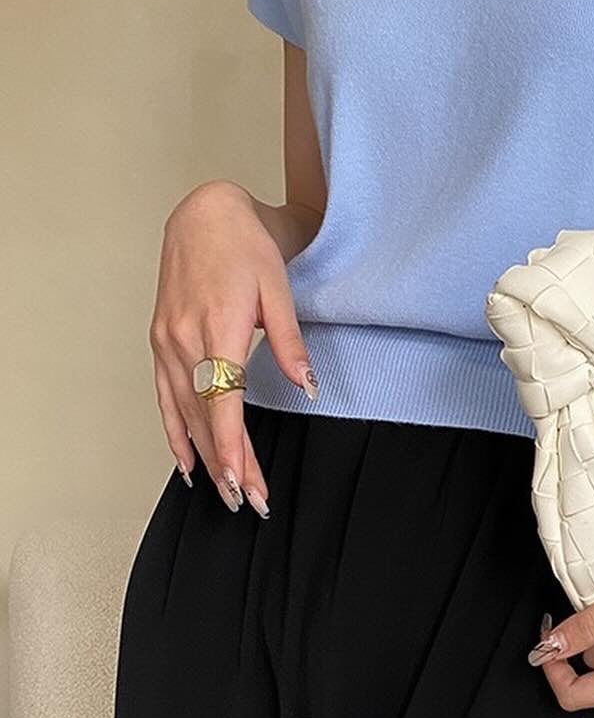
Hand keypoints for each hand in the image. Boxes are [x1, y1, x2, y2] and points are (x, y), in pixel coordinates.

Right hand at [149, 180, 315, 514]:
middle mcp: (183, 340)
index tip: (246, 483)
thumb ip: (289, 342)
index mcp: (216, 327)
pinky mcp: (161, 341)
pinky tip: (187, 462)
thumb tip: (308, 387)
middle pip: (206, 418)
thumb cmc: (245, 246)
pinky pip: (166, 398)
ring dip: (205, 457)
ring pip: (184, 413)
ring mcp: (167, 342)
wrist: (206, 215)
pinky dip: (175, 433)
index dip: (233, 448)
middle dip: (228, 465)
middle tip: (250, 503)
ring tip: (225, 493)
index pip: (223, 403)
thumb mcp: (278, 288)